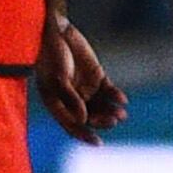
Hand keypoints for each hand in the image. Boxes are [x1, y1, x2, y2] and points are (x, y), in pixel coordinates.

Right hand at [36, 17, 127, 143]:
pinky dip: (115, 96)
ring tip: (121, 114)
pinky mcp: (97, 77)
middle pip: (90, 118)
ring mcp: (85, 89)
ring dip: (111, 112)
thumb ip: (70, 99)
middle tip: (113, 120)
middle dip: (102, 121)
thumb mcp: (57, 79)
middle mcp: (72, 100)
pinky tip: (122, 100)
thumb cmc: (50, 55)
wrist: (56, 31)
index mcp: (57, 103)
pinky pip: (109, 92)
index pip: (71, 125)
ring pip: (102, 107)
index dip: (84, 135)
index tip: (97, 142)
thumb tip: (83, 120)